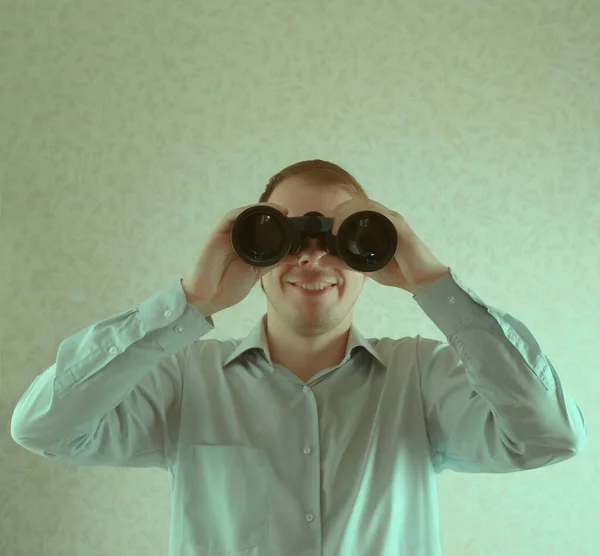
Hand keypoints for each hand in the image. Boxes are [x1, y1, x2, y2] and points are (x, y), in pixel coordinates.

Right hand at [181, 203, 296, 316]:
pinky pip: (229, 218)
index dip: (276, 223)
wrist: (208, 298)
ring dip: (259, 209)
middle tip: (286, 212)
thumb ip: (272, 262)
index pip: (262, 229)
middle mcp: (237, 238)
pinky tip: (255, 211)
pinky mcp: (216, 234)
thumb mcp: (256, 273)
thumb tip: (293, 256)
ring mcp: (226, 235)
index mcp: (247, 247)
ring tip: (276, 209)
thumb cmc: (228, 288)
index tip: (291, 221)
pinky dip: (243, 212)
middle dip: (270, 212)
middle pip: (253, 218)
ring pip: (243, 215)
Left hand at [325, 198, 450, 294]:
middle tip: (331, 226)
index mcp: (377, 224)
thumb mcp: (363, 266)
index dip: (339, 212)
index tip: (328, 227)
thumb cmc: (397, 271)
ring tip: (337, 225)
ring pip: (367, 205)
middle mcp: (385, 218)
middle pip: (358, 203)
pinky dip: (365, 215)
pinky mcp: (399, 226)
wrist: (420, 280)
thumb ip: (343, 262)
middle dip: (341, 210)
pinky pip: (380, 214)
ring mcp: (392, 220)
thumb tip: (321, 260)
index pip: (355, 209)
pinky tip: (353, 224)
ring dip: (348, 211)